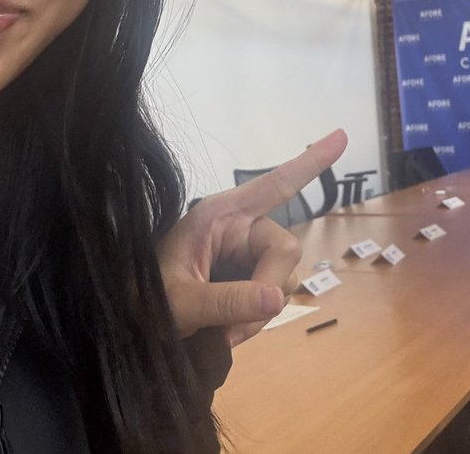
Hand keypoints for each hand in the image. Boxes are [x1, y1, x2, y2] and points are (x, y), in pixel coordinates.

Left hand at [157, 129, 347, 346]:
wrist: (127, 327)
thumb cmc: (141, 300)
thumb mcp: (178, 301)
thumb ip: (225, 300)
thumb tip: (277, 298)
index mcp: (219, 216)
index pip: (272, 185)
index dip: (309, 164)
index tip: (342, 136)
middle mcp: (238, 230)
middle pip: (284, 248)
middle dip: (269, 286)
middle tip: (236, 326)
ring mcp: (244, 258)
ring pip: (283, 279)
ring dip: (259, 312)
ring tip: (222, 332)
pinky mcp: (247, 283)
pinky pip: (272, 299)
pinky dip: (255, 320)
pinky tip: (228, 333)